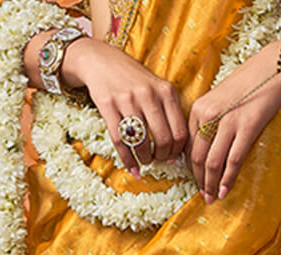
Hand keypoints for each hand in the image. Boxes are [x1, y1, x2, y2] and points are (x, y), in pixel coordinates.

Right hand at [24, 32, 187, 174]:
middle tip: (158, 160)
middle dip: (162, 157)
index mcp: (165, 91)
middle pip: (163, 140)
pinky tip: (132, 167)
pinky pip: (120, 142)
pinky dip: (128, 160)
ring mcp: (127, 99)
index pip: (180, 132)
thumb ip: (168, 113)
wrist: (100, 60)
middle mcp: (148, 94)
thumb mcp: (157, 87)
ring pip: (142, 143)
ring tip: (145, 161)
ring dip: (145, 159)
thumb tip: (175, 151)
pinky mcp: (107, 105)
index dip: (177, 151)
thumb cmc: (133, 79)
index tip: (172, 157)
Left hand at [187, 40, 280, 202]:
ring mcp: (227, 121)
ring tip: (213, 197)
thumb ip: (208, 122)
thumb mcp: (218, 100)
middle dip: (199, 181)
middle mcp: (208, 115)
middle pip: (197, 157)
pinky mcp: (247, 127)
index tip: (196, 181)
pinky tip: (225, 190)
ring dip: (211, 184)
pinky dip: (227, 179)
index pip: (188, 146)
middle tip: (204, 196)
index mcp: (198, 109)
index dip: (190, 168)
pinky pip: (233, 160)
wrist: (271, 67)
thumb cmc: (246, 85)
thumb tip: (205, 149)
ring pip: (212, 162)